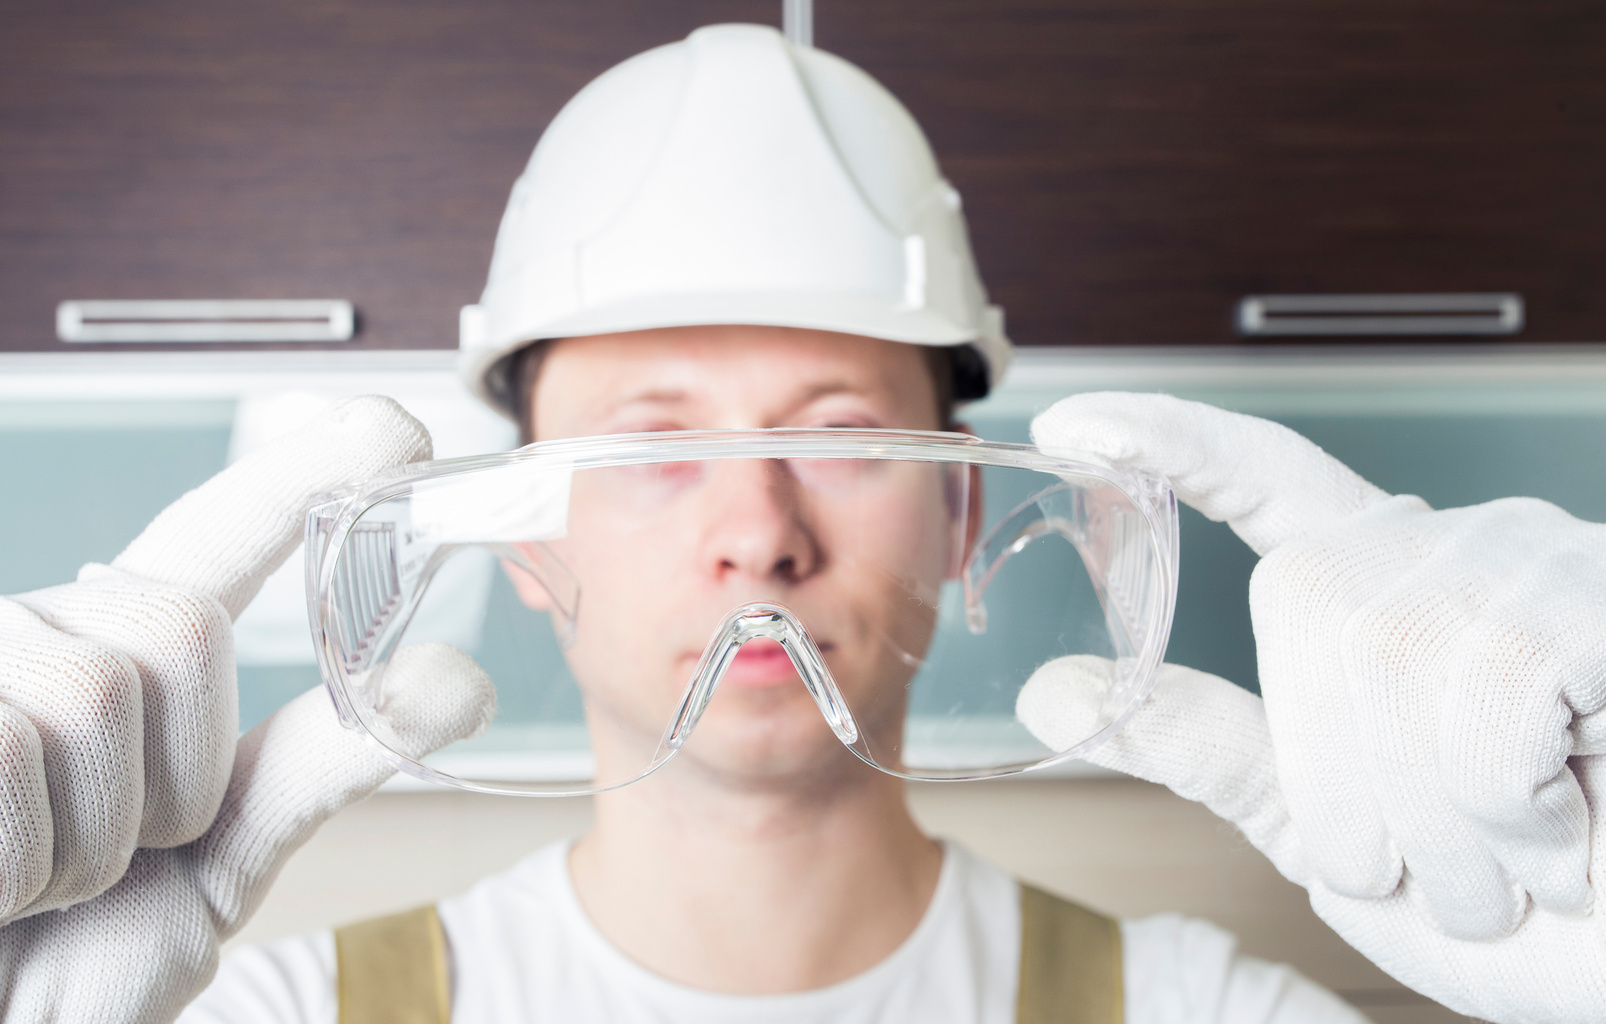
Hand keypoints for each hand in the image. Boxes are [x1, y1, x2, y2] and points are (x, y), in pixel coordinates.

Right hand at [0, 397, 494, 1021]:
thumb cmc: (67, 963)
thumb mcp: (213, 863)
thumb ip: (318, 762)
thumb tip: (457, 674)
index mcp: (119, 665)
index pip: (214, 542)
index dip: (303, 475)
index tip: (392, 424)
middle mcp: (40, 640)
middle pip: (181, 625)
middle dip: (172, 778)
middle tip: (109, 865)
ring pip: (96, 689)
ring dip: (88, 838)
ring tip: (30, 888)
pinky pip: (8, 749)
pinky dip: (13, 858)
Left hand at [1019, 392, 1605, 1023]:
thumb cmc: (1504, 901)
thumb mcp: (1325, 832)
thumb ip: (1208, 748)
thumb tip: (1053, 688)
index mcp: (1374, 591)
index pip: (1261, 476)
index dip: (1170, 441)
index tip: (1068, 425)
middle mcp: (1450, 550)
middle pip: (1304, 599)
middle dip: (1341, 775)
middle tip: (1420, 863)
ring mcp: (1539, 562)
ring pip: (1394, 651)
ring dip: (1434, 815)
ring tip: (1507, 864)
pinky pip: (1496, 683)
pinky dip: (1510, 802)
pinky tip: (1570, 832)